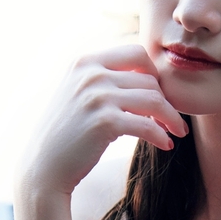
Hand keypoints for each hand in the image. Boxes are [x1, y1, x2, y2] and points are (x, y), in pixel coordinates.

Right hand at [18, 44, 188, 196]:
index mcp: (86, 61)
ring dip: (171, 118)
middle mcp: (91, 73)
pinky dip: (161, 136)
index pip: (136, 52)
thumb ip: (104, 77)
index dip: (154, 73)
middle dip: (166, 99)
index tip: (160, 95)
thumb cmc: (67, 133)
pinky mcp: (105, 122)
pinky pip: (148, 125)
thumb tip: (144, 72)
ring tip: (176, 132)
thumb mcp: (79, 93)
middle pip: (149, 78)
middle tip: (172, 119)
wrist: (44, 167)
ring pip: (154, 99)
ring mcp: (98, 96)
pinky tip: (166, 145)